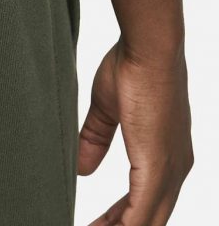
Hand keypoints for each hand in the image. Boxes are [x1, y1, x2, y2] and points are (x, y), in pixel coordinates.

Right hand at [79, 38, 193, 224]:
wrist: (147, 49)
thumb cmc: (131, 67)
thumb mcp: (108, 110)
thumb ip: (96, 139)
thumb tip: (82, 168)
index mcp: (165, 153)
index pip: (144, 200)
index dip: (119, 217)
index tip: (96, 224)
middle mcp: (175, 167)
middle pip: (149, 218)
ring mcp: (170, 169)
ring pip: (147, 221)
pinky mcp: (157, 167)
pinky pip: (142, 214)